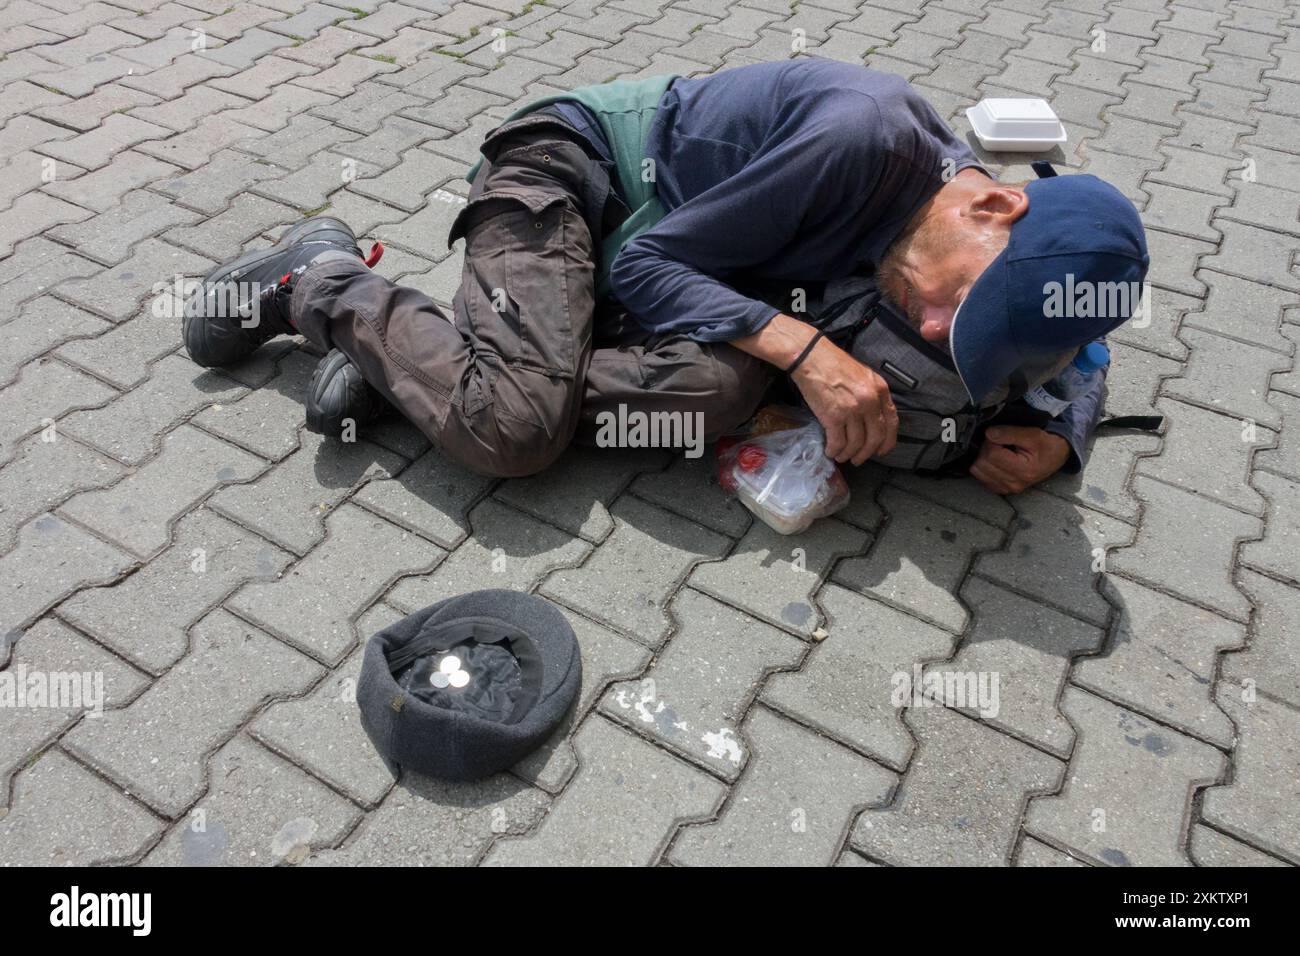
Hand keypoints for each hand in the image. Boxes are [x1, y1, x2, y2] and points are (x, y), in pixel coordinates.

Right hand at [791, 337, 898, 464]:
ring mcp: (852, 410)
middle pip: (875, 437)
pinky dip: (834, 450)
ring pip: (856, 443)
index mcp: (880, 390)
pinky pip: (838, 442)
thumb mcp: (863, 375)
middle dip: (867, 453)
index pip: (892, 422)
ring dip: (848, 454)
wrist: (811, 357)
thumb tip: (872, 419)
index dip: (887, 441)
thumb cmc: (834, 364)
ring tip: (841, 456)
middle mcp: (869, 401)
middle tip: (858, 459)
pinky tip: (830, 451)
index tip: (881, 450)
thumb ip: (872, 395)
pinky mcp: (834, 417)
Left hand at [970, 425, 1070, 494]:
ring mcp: (1007, 488)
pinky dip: (985, 466)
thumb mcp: (1033, 434)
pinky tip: (997, 460)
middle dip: (987, 448)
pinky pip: (980, 477)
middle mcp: (1014, 483)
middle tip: (1000, 442)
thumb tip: (989, 433)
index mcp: (1023, 471)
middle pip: (982, 463)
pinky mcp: (1001, 489)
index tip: (1001, 436)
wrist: (1055, 456)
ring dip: (984, 457)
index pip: (992, 454)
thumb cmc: (1046, 445)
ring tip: (999, 451)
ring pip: (978, 470)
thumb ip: (1010, 433)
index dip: (992, 440)